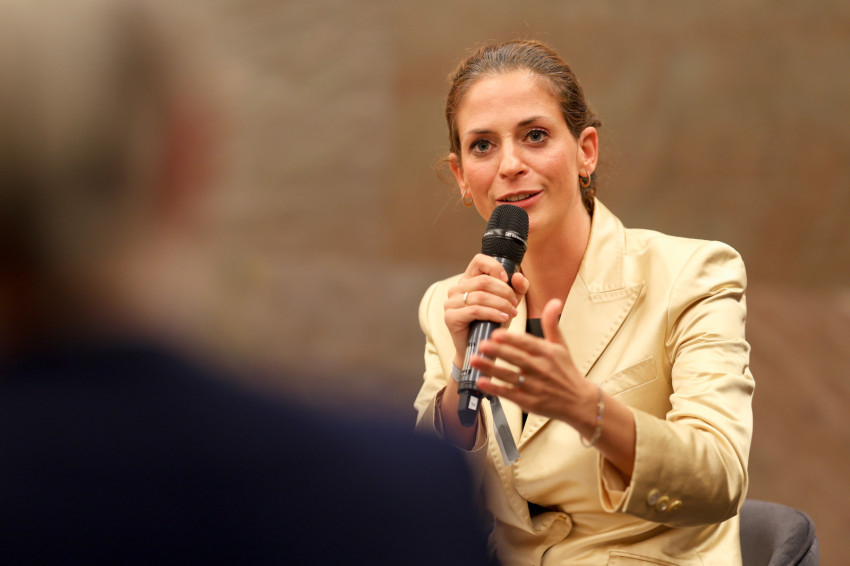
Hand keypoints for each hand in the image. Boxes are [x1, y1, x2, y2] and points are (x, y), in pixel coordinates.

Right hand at [444, 254, 528, 366]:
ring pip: (480, 296)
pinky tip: (504, 319)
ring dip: (501, 304)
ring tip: (511, 313)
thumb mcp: (508, 303)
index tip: (507, 279)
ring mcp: (451, 302)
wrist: (480, 349)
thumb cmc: (492, 324)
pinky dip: (493, 313)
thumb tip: (518, 276)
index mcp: (468, 280)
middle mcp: (457, 289)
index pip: (479, 261)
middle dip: (504, 291)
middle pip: (483, 280)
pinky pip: (475, 310)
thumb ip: (517, 288)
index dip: (495, 267)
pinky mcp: (450, 317)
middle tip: (515, 304)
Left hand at [472, 298, 596, 426]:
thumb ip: (551, 324)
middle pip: (517, 359)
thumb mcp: (560, 346)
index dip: (512, 339)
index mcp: (548, 353)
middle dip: (499, 351)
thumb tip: (555, 301)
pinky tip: (481, 382)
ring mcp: (535, 386)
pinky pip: (510, 394)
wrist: (578, 401)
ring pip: (510, 376)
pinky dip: (495, 389)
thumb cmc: (565, 371)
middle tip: (482, 344)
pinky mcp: (529, 402)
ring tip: (474, 360)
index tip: (497, 333)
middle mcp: (541, 369)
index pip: (528, 344)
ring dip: (491, 368)